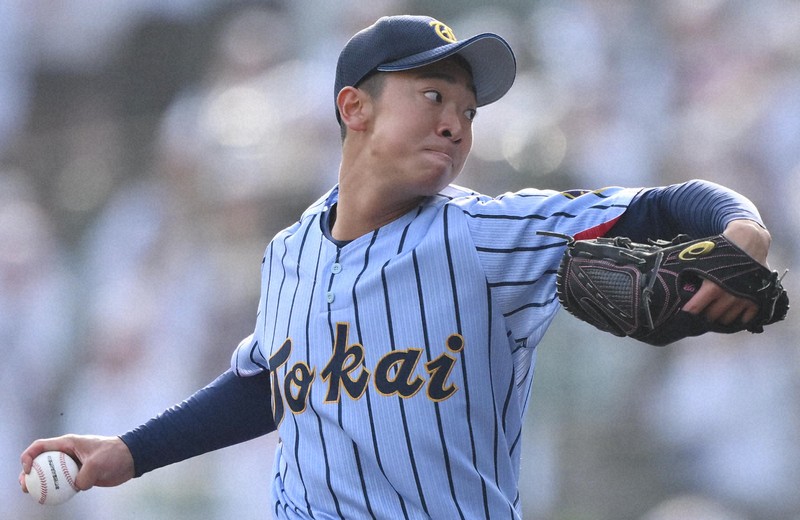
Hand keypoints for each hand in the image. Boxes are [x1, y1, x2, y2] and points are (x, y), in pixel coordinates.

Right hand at [20, 435, 134, 492]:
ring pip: (50, 474)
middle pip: (41, 461)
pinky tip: (51, 499)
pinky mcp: (79, 475)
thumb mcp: (98, 463)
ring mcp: (72, 464)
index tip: (28, 470)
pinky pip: (63, 483)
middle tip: (25, 487)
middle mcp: (67, 452)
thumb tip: (77, 487)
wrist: (130, 458)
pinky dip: (55, 490)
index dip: (28, 456)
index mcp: (68, 443)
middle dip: (29, 473)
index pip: (41, 446)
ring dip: (40, 483)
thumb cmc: (115, 454)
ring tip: (33, 495)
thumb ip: (85, 475)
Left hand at [682, 219, 770, 324]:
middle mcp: (729, 296)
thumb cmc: (721, 250)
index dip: (689, 311)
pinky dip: (739, 317)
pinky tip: (733, 311)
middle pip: (711, 316)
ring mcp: (744, 299)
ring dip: (721, 316)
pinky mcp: (757, 300)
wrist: (748, 242)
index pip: (695, 309)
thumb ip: (690, 274)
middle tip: (703, 309)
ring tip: (717, 309)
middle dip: (705, 314)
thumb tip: (677, 287)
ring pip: (727, 320)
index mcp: (712, 287)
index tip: (686, 312)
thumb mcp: (701, 260)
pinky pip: (745, 319)